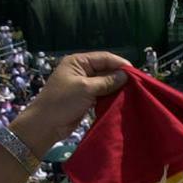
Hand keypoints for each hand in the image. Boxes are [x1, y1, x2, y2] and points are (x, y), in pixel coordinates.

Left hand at [12, 51, 129, 153]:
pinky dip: (111, 96)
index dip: (120, 64)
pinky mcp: (86, 98)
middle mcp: (81, 71)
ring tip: (132, 92)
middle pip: (106, 69)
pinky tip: (122, 100)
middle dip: (120, 76)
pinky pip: (102, 94)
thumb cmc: (62, 102)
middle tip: (137, 84)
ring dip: (117, 87)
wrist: (46, 125)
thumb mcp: (86, 88)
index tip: (136, 73)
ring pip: (105, 82)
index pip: (104, 58)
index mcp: (78, 62)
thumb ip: (107, 81)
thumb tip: (125, 76)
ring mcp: (84, 85)